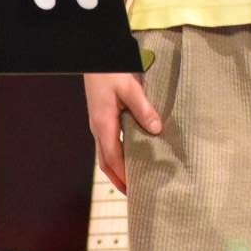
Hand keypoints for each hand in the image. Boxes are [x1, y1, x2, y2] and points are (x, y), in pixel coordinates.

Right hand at [84, 70, 160, 192]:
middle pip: (105, 162)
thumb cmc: (111, 71)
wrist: (94, 56)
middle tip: (133, 194)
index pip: (113, 158)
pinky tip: (129, 153)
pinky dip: (116, 155)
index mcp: (103, 125)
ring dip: (116, 169)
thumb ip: (143, 108)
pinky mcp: (100, 117)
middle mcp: (97, 128)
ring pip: (104, 154)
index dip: (123, 175)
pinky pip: (107, 143)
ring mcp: (97, 123)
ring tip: (132, 179)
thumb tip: (156, 129)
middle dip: (118, 179)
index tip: (134, 190)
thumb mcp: (130, 87)